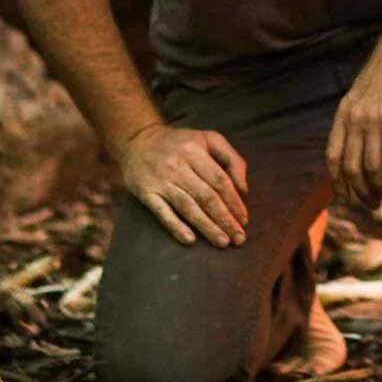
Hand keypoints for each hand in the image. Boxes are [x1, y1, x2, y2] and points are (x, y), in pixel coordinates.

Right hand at [117, 123, 249, 247]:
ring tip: (222, 242)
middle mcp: (178, 166)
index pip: (220, 181)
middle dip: (225, 219)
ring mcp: (161, 180)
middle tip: (238, 239)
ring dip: (207, 227)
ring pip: (187, 207)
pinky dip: (176, 227)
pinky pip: (162, 212)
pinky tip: (190, 240)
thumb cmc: (180, 143)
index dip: (234, 203)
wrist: (137, 140)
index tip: (244, 221)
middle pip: (206, 196)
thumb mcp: (208, 139)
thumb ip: (232, 159)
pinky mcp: (145, 193)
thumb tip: (244, 189)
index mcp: (196, 151)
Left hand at [326, 25, 381, 207]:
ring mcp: (373, 120)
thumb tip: (362, 138)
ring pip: (371, 168)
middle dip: (360, 192)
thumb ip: (360, 114)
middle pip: (350, 168)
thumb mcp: (366, 91)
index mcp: (344, 113)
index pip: (333, 157)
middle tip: (373, 205)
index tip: (347, 199)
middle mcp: (354, 119)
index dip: (338, 183)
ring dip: (379, 190)